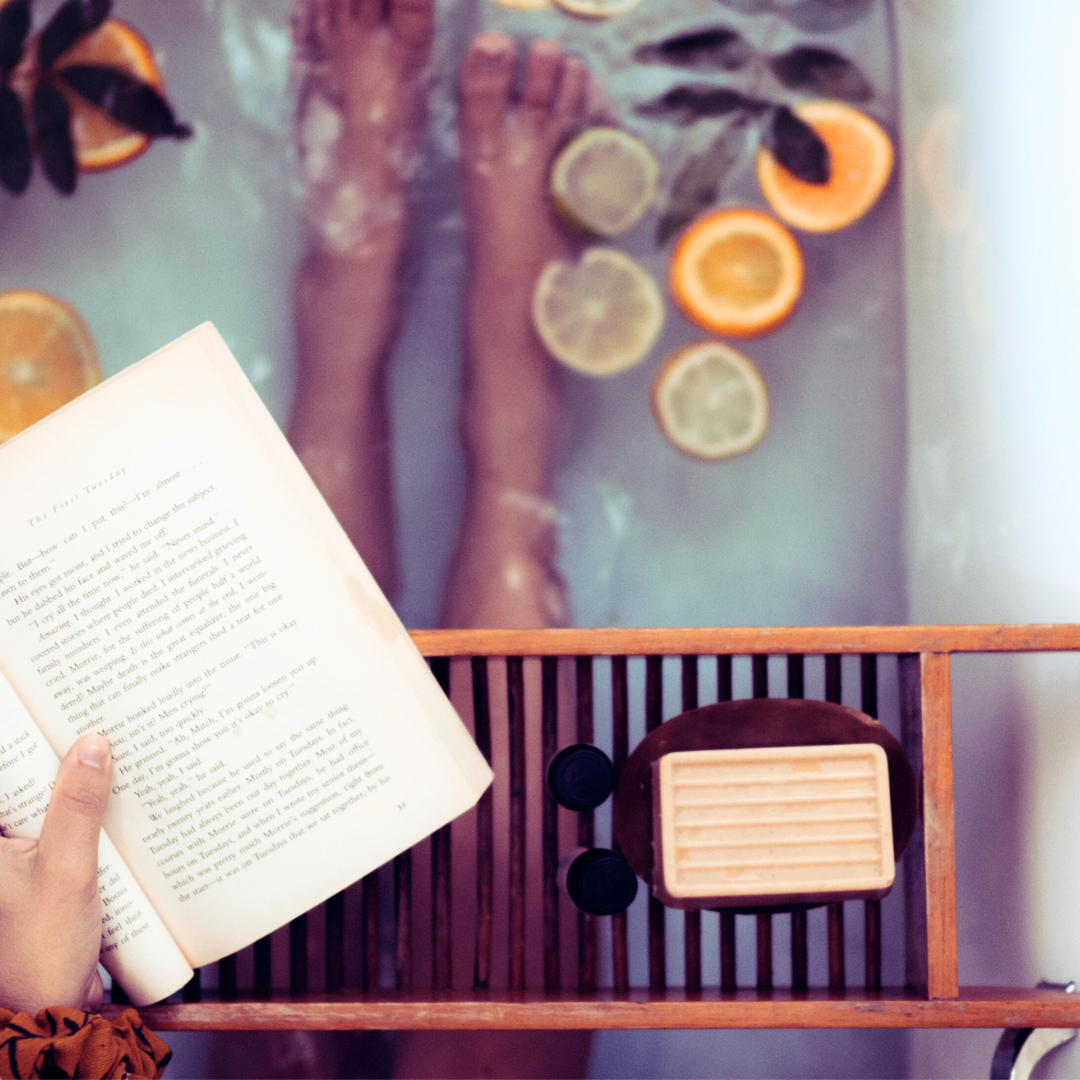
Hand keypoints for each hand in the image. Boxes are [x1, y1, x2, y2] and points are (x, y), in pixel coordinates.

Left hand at [0, 734, 111, 1013]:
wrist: (46, 1012)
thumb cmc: (38, 954)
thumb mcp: (66, 873)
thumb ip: (77, 808)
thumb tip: (91, 745)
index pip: (5, 765)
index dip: (25, 733)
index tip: (58, 703)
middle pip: (22, 782)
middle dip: (58, 757)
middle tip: (97, 725)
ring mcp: (10, 859)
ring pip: (41, 802)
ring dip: (73, 785)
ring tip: (111, 755)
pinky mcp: (33, 871)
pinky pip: (57, 826)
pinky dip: (81, 812)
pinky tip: (113, 801)